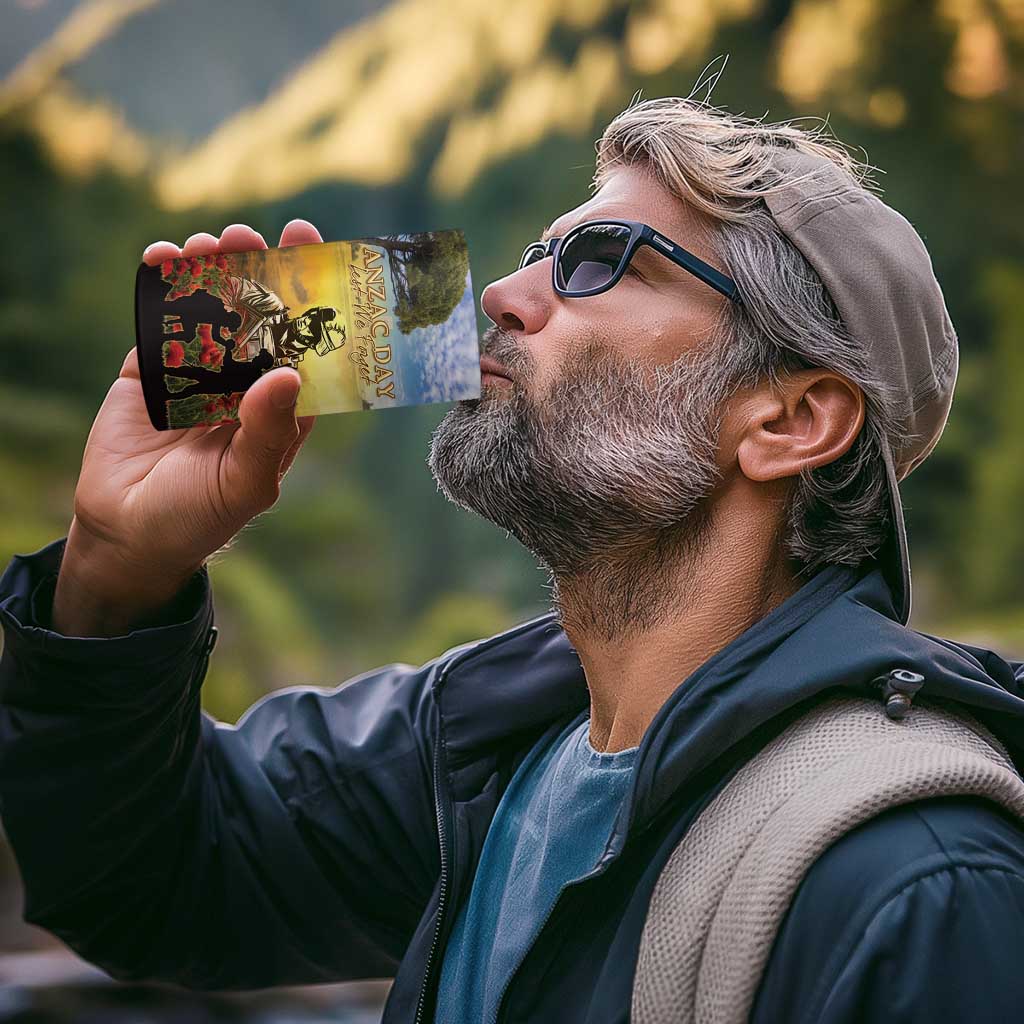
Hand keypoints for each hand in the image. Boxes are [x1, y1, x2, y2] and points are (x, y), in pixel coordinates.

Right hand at [53, 220, 322, 634]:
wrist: (126, 533)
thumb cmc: (199, 517)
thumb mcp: (245, 483)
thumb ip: (268, 432)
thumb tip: (287, 373)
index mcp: (281, 407)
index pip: (305, 346)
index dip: (313, 301)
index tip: (315, 254)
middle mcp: (246, 383)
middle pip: (260, 315)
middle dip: (260, 271)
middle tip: (253, 235)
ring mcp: (199, 372)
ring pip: (212, 309)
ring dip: (212, 270)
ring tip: (210, 242)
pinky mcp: (152, 369)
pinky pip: (160, 320)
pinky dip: (161, 286)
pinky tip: (163, 257)